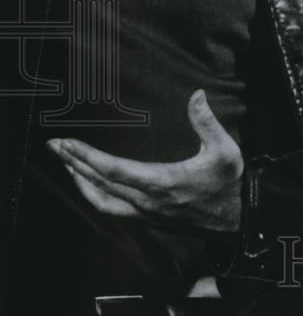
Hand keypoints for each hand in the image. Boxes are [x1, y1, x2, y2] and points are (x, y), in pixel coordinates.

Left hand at [47, 90, 242, 232]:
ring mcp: (144, 213)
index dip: (87, 156)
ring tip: (65, 162)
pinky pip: (109, 208)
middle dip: (73, 162)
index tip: (68, 142)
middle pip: (99, 183)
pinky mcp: (146, 218)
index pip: (113, 170)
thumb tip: (196, 95)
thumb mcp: (225, 150)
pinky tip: (87, 183)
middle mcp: (147, 201)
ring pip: (100, 199)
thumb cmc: (228, 183)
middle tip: (54, 145)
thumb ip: (207, 122)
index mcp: (161, 183)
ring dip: (79, 180)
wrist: (234, 220)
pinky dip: (92, 194)